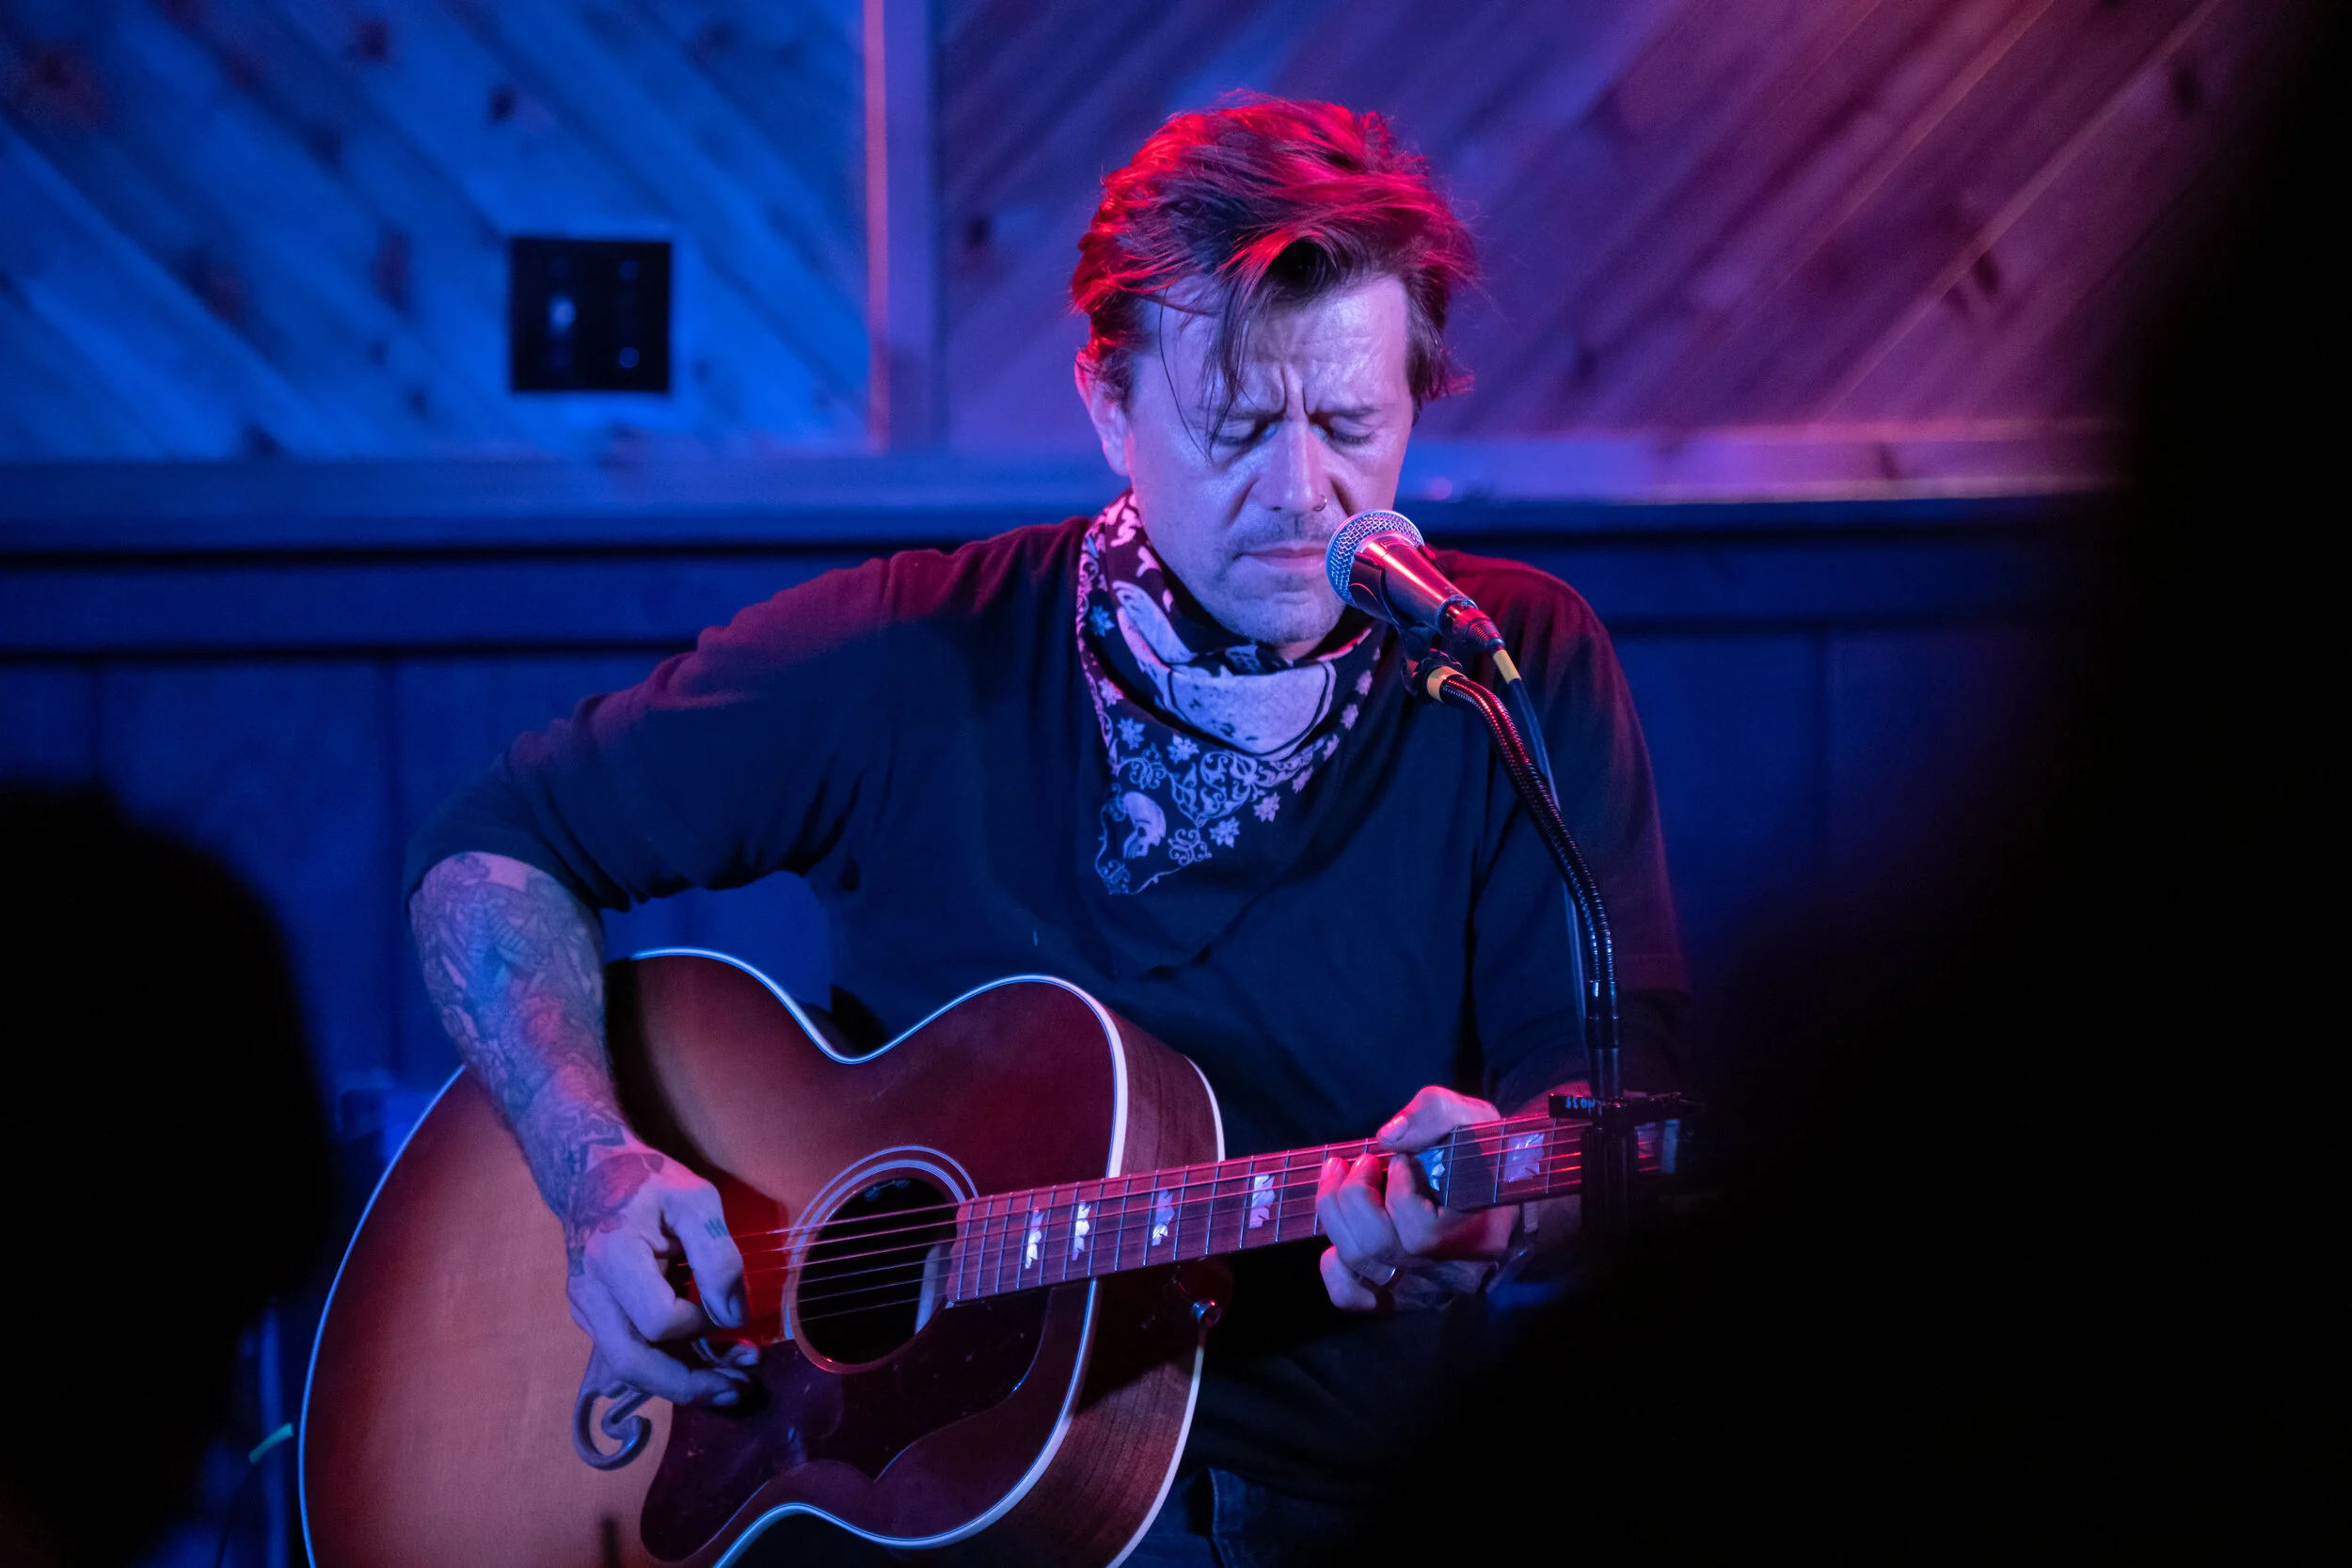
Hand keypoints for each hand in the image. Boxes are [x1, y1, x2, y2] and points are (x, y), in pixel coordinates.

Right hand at [562, 1137, 755, 1405]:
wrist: (588, 1174)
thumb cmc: (647, 1181)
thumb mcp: (694, 1200)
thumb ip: (716, 1256)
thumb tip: (734, 1317)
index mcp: (614, 1259)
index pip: (658, 1321)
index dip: (700, 1324)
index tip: (729, 1309)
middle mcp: (591, 1295)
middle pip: (634, 1364)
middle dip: (689, 1385)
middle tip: (739, 1388)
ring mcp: (586, 1311)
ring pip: (629, 1368)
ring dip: (681, 1382)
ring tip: (730, 1383)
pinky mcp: (592, 1318)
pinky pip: (629, 1354)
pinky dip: (666, 1365)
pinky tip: (703, 1361)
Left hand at [1316, 1086, 1517, 1311]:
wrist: (1502, 1203)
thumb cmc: (1487, 1160)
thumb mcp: (1475, 1121)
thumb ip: (1435, 1114)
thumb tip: (1388, 1137)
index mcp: (1477, 1237)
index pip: (1422, 1232)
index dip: (1400, 1188)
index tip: (1404, 1158)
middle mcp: (1449, 1274)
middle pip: (1378, 1246)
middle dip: (1354, 1193)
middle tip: (1362, 1160)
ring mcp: (1421, 1291)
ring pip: (1358, 1262)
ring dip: (1335, 1211)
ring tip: (1340, 1174)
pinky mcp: (1398, 1298)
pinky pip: (1350, 1296)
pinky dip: (1333, 1263)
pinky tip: (1343, 1228)